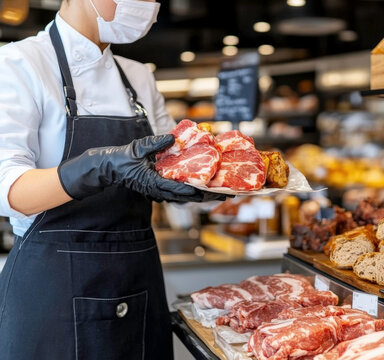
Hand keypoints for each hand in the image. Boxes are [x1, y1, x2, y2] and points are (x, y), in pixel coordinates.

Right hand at [58, 134, 214, 202]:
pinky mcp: (158, 187)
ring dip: (203, 195)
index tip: (212, 191)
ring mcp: (158, 190)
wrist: (105, 168)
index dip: (197, 191)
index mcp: (153, 183)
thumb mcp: (137, 148)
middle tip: (227, 194)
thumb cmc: (119, 159)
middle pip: (187, 196)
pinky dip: (192, 190)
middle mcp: (158, 190)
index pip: (178, 189)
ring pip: (185, 196)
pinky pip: (178, 191)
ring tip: (221, 193)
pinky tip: (204, 187)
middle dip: (207, 196)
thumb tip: (172, 137)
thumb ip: (155, 144)